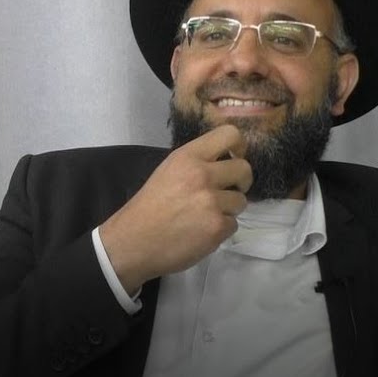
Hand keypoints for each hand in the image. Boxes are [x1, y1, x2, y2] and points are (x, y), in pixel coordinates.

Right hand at [98, 124, 251, 292]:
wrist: (133, 241)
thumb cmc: (148, 207)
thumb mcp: (167, 171)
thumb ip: (195, 163)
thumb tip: (225, 163)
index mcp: (187, 157)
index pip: (229, 134)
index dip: (239, 147)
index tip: (235, 159)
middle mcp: (202, 174)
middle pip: (244, 169)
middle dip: (240, 182)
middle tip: (228, 191)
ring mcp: (211, 202)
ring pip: (241, 200)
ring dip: (228, 209)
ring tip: (205, 215)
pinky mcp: (217, 227)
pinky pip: (234, 224)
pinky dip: (220, 229)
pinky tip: (201, 231)